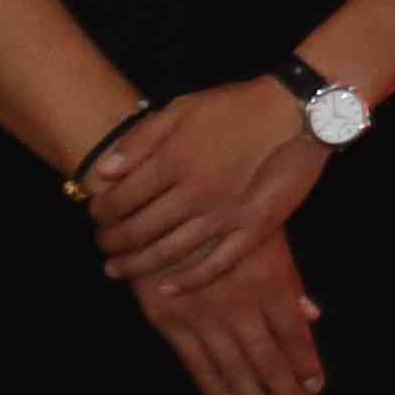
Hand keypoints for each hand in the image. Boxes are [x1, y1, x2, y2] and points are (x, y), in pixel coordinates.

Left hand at [79, 74, 327, 290]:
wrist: (299, 112)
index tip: (95, 216)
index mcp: (173, 162)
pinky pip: (216, 264)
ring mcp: (224, 216)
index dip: (99, 213)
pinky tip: (167, 288)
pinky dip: (188, 281)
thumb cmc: (238, 107)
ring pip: (168, 253)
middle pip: (137, 231)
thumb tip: (104, 173)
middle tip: (103, 245)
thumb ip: (140, 140)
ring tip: (118, 269)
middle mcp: (193, 194)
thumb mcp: (182, 108)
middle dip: (111, 242)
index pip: (119, 200)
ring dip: (136, 265)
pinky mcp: (253, 229)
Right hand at [143, 230, 328, 394]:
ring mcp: (203, 315)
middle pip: (268, 358)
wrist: (160, 202)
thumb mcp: (266, 236)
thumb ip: (290, 279)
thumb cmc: (223, 212)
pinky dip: (212, 385)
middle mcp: (239, 304)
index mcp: (268, 281)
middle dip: (286, 394)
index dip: (306, 364)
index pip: (293, 334)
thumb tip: (313, 316)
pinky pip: (195, 360)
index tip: (317, 388)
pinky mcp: (169, 319)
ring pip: (234, 366)